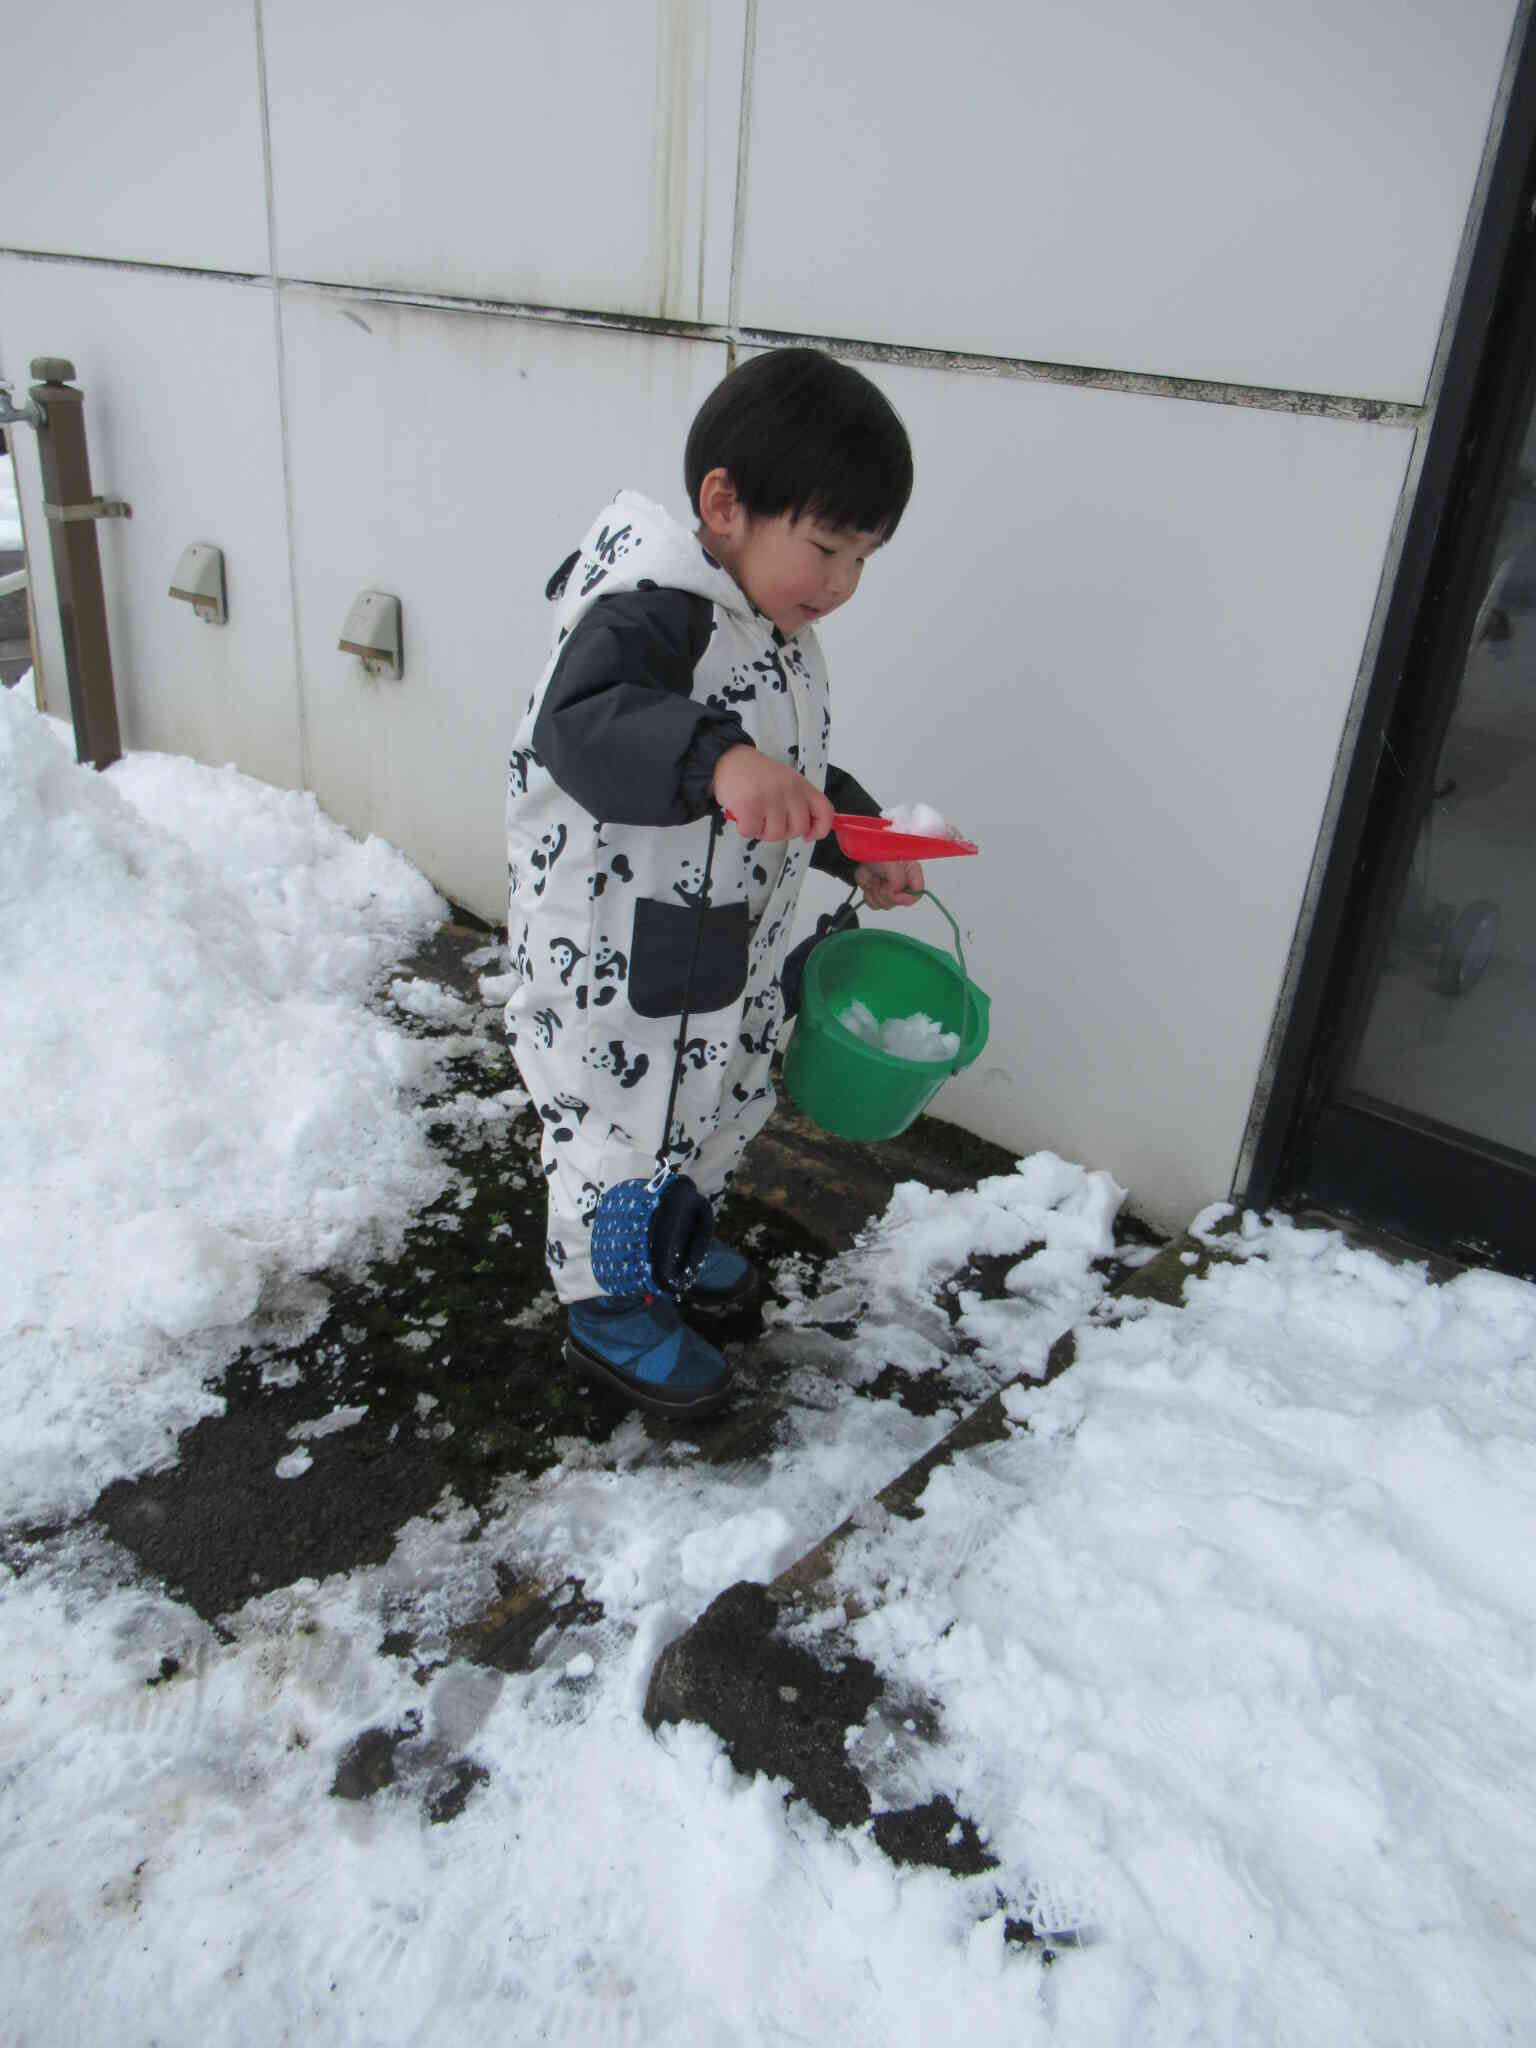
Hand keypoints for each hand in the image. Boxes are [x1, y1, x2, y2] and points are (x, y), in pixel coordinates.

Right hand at [713, 745, 834, 841]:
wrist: (727, 759)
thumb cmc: (755, 775)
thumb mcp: (785, 781)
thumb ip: (797, 801)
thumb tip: (807, 831)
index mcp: (801, 785)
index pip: (824, 810)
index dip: (821, 828)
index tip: (809, 835)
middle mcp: (789, 790)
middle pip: (799, 828)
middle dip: (783, 832)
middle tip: (768, 822)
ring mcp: (770, 798)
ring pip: (776, 834)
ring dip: (762, 831)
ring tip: (753, 816)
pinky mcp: (750, 805)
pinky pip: (752, 832)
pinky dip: (745, 829)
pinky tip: (741, 815)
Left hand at [856, 859, 923, 909]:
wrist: (860, 855)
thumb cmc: (877, 854)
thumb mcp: (891, 864)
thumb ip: (898, 881)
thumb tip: (894, 894)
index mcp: (912, 873)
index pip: (918, 893)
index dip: (906, 897)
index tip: (894, 892)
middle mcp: (904, 883)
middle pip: (900, 902)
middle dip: (886, 893)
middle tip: (881, 879)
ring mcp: (891, 890)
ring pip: (887, 905)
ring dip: (876, 893)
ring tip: (875, 880)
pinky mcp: (879, 895)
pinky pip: (876, 906)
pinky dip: (869, 897)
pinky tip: (870, 885)